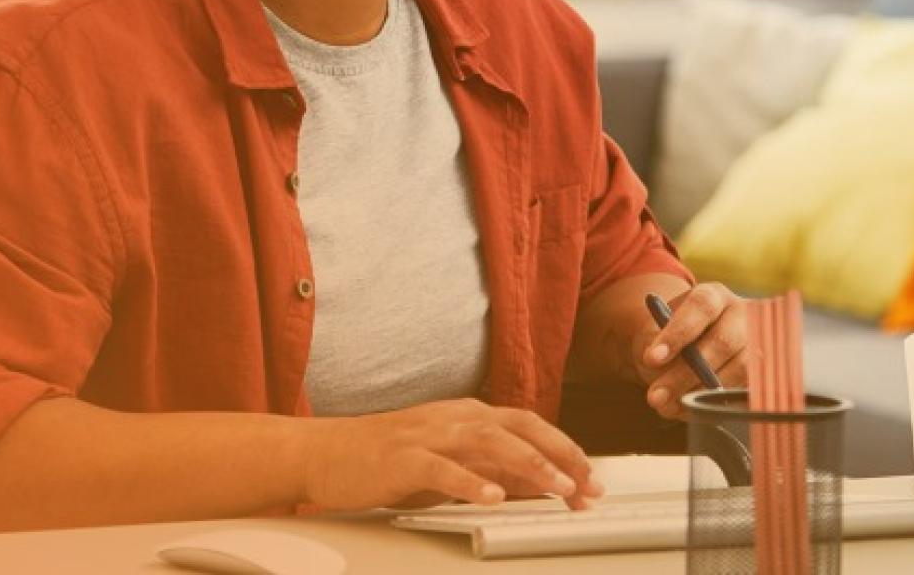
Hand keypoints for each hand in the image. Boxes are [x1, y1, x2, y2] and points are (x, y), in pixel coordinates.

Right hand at [299, 398, 604, 513]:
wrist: (322, 454)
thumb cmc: (382, 460)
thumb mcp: (446, 463)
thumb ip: (488, 471)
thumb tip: (535, 488)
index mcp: (465, 415)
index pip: (528, 426)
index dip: (565, 450)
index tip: (591, 481)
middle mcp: (452, 418)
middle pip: (518, 427)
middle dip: (560, 455)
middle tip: (587, 486)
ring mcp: (427, 434)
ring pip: (488, 441)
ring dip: (528, 465)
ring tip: (556, 488)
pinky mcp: (402, 457)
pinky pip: (442, 468)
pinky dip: (470, 482)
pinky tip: (492, 498)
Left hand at [634, 282, 747, 420]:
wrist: (685, 351)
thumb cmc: (668, 338)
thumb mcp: (654, 334)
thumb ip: (654, 347)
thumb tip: (659, 373)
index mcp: (714, 296)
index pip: (701, 306)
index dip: (678, 333)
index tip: (652, 358)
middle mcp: (743, 315)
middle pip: (723, 341)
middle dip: (687, 373)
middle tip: (656, 396)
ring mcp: (760, 343)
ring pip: (741, 369)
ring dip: (703, 393)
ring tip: (669, 407)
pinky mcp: (766, 372)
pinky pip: (749, 390)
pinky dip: (720, 404)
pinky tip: (693, 411)